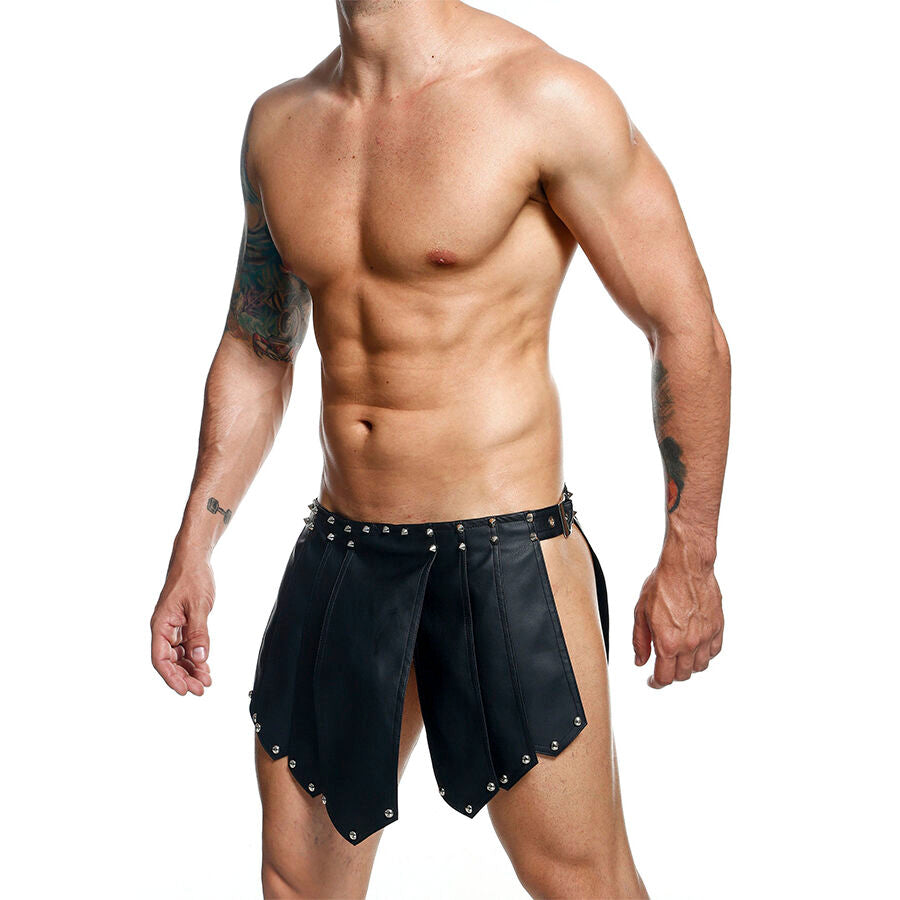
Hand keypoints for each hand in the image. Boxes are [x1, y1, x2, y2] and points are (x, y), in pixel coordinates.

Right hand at [150, 558, 214, 695]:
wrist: (194, 558)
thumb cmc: (193, 577)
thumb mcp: (199, 606)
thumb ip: (199, 633)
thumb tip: (200, 659)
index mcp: (161, 624)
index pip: (160, 658)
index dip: (171, 677)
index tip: (184, 690)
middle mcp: (163, 628)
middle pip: (169, 661)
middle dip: (184, 677)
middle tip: (201, 689)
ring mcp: (172, 626)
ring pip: (178, 655)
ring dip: (190, 669)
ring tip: (206, 681)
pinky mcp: (182, 623)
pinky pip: (185, 646)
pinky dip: (194, 657)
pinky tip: (205, 667)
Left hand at [632, 558, 723, 688]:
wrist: (686, 566)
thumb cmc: (662, 584)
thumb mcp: (640, 612)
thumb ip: (640, 640)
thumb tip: (640, 661)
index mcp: (667, 643)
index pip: (664, 677)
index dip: (656, 683)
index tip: (653, 681)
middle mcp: (689, 644)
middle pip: (682, 675)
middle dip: (671, 674)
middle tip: (664, 667)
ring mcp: (706, 637)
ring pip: (700, 666)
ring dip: (688, 666)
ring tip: (679, 656)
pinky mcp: (718, 627)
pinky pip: (714, 651)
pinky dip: (705, 654)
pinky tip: (696, 647)